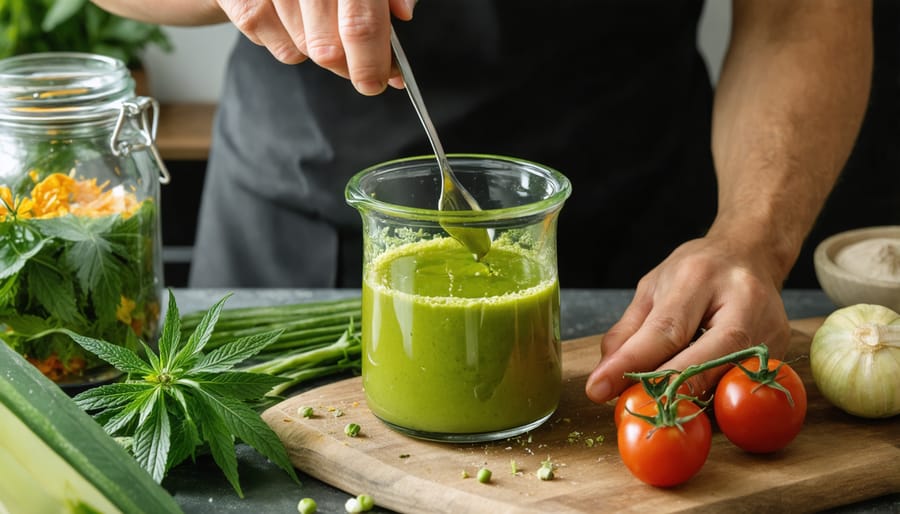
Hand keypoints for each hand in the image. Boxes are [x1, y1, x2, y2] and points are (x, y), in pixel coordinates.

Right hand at [215, 0, 414, 94]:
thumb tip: (404, 12)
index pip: (360, 25)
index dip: (372, 62)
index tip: (381, 80)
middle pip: (328, 49)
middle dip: (347, 65)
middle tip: (358, 62)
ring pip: (303, 50)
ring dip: (318, 48)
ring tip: (320, 22)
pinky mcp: (242, 0)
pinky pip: (274, 44)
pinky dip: (288, 40)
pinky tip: (292, 19)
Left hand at [584, 234, 792, 403]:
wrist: (751, 253)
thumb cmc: (697, 271)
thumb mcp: (653, 288)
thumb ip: (629, 330)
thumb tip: (606, 373)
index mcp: (700, 277)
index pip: (664, 330)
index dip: (630, 364)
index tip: (598, 388)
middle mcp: (743, 302)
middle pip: (704, 360)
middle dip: (662, 389)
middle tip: (629, 406)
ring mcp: (768, 329)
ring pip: (722, 379)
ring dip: (685, 398)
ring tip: (653, 405)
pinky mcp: (779, 350)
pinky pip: (737, 383)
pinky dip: (709, 395)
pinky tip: (688, 398)